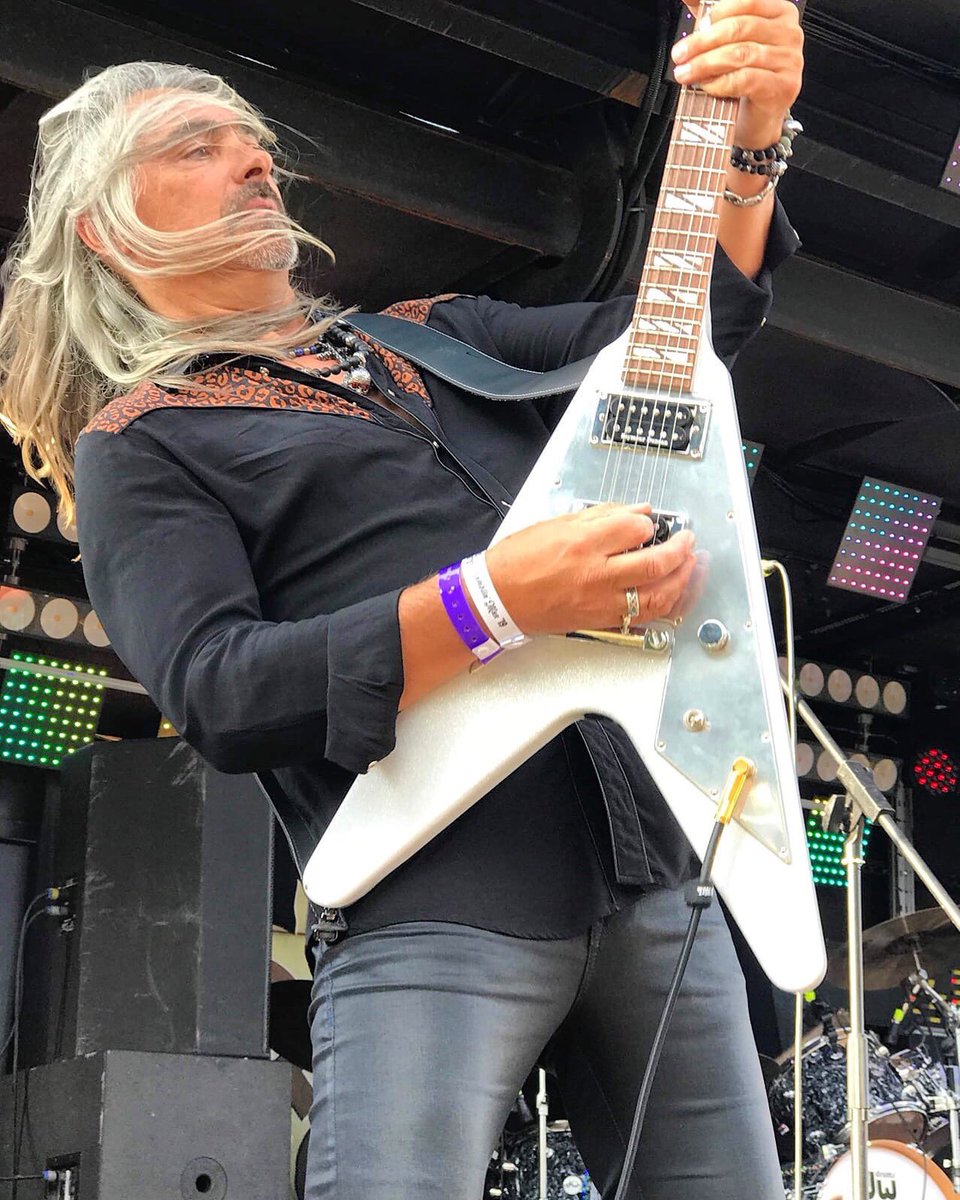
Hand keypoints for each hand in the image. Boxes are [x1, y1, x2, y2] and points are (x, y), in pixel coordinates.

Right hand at [485, 503, 696, 635]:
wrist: (496, 600)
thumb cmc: (517, 562)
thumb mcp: (556, 524)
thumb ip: (600, 516)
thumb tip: (635, 510)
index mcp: (582, 543)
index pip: (635, 528)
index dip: (648, 522)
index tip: (649, 521)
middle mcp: (595, 574)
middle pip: (655, 563)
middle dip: (680, 549)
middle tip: (687, 540)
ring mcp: (600, 601)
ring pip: (657, 594)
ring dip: (681, 578)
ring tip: (689, 564)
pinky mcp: (601, 620)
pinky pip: (644, 614)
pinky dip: (665, 603)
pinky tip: (673, 591)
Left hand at [673, 0, 803, 146]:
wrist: (756, 119)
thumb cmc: (742, 77)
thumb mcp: (726, 40)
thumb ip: (711, 14)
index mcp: (780, 13)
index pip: (748, 2)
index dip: (716, 13)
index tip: (694, 29)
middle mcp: (790, 33)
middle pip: (740, 28)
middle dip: (703, 42)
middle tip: (680, 55)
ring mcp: (790, 60)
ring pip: (741, 54)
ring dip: (706, 64)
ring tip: (685, 73)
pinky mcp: (783, 87)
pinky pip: (746, 79)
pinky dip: (720, 83)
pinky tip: (706, 86)